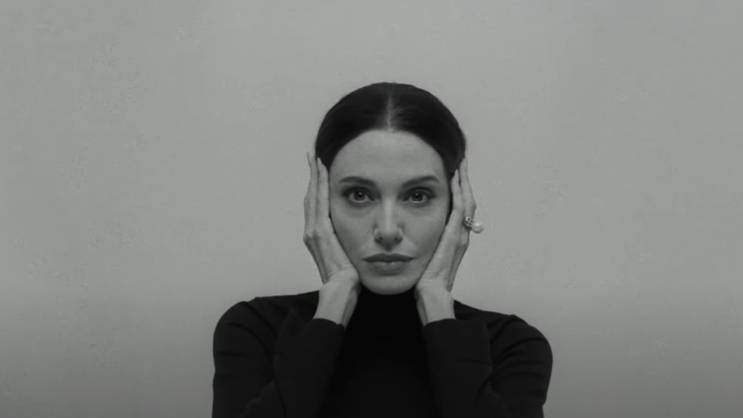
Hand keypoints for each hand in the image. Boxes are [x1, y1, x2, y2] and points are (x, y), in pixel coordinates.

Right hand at [303, 152, 360, 290]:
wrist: (342, 291)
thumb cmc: (348, 279)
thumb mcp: (347, 256)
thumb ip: (346, 243)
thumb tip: (356, 235)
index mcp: (317, 237)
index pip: (316, 206)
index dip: (316, 187)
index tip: (319, 170)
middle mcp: (311, 232)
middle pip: (310, 197)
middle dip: (312, 176)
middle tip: (313, 157)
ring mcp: (313, 232)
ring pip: (312, 197)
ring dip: (314, 177)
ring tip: (316, 159)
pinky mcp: (319, 233)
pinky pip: (319, 203)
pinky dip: (319, 186)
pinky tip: (322, 172)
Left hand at [415, 157, 476, 297]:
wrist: (430, 294)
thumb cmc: (424, 279)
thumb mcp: (425, 256)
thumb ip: (425, 243)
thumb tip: (409, 232)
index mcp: (455, 238)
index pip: (461, 207)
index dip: (459, 190)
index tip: (454, 172)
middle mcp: (462, 235)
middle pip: (468, 201)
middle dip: (464, 180)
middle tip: (461, 161)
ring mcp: (460, 235)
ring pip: (467, 201)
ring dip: (464, 182)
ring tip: (461, 164)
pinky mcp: (455, 237)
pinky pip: (460, 209)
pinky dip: (460, 192)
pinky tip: (456, 178)